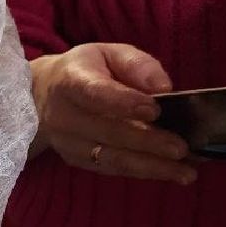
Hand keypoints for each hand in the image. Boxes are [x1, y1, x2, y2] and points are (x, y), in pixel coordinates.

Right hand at [30, 43, 196, 182]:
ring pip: (109, 158)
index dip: (124, 103)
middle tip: (181, 149)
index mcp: (71, 82)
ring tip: (184, 173)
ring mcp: (67, 143)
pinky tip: (169, 173)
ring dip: (149, 167)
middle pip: (107, 133)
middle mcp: (63, 117)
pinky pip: (110, 169)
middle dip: (147, 143)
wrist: (41, 96)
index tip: (155, 110)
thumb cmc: (84, 70)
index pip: (95, 95)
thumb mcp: (107, 53)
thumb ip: (136, 65)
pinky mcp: (75, 160)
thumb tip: (163, 88)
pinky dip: (141, 172)